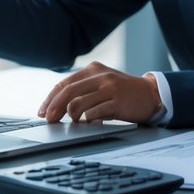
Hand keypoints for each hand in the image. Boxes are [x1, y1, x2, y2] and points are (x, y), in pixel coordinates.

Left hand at [38, 62, 164, 123]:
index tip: (43, 112)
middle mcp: (100, 76)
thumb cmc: (123, 92)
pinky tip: (90, 124)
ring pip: (78, 104)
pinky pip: (93, 113)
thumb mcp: (103, 83)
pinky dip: (87, 121)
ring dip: (72, 117)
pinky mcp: (117, 102)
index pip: (64, 83)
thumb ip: (84, 89)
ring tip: (76, 122)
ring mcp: (109, 88)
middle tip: (49, 120)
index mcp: (94, 69)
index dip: (50, 99)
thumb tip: (57, 106)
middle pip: (68, 92)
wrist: (151, 94)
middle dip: (55, 108)